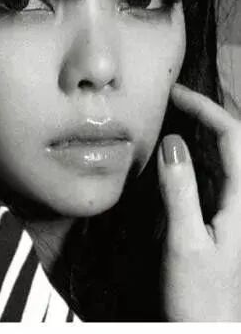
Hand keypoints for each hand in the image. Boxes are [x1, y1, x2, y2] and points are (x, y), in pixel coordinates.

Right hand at [158, 83, 240, 320]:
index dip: (206, 108)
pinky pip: (212, 177)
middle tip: (172, 98)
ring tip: (172, 116)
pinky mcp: (219, 223)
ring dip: (202, 132)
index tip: (174, 94)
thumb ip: (181, 192)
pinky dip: (195, 156)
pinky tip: (174, 158)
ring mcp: (232, 212)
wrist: (207, 333)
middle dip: (207, 112)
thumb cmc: (200, 297)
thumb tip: (174, 144)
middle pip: (233, 142)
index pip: (233, 137)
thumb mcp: (185, 242)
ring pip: (223, 158)